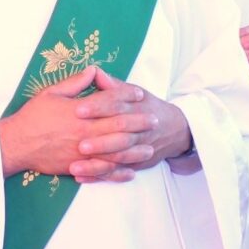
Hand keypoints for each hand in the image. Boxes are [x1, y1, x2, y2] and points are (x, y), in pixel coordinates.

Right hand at [0, 67, 185, 183]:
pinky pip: (102, 171)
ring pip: (115, 152)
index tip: (140, 93)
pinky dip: (117, 172)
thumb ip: (75, 83)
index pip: (110, 100)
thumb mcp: (51, 93)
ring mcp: (82, 151)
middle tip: (155, 120)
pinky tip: (130, 171)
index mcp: (80, 112)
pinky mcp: (76, 166)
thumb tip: (93, 70)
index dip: (127, 95)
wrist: (15, 144)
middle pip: (119, 126)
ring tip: (149, 148)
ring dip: (134, 150)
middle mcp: (84, 131)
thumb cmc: (32, 117)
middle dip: (139, 122)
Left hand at [69, 70, 192, 180]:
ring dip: (97, 164)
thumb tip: (94, 71)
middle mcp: (138, 129)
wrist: (174, 129)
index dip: (98, 107)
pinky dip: (99, 177)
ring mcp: (138, 149)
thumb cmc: (145, 107)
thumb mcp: (133, 91)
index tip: (78, 109)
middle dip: (101, 141)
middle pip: (120, 135)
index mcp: (135, 107)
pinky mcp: (135, 164)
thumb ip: (112, 85)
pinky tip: (81, 177)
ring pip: (119, 158)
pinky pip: (117, 173)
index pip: (117, 105)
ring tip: (75, 166)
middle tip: (79, 144)